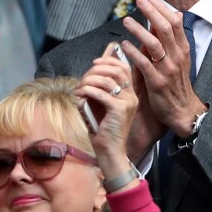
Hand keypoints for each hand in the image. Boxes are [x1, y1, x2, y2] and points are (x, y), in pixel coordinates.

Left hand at [74, 43, 137, 179]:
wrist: (110, 151)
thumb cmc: (103, 131)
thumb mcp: (101, 106)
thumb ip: (99, 90)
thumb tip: (89, 75)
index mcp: (130, 94)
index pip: (124, 67)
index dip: (109, 60)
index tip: (94, 62)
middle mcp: (132, 96)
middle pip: (116, 70)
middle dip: (96, 69)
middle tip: (83, 78)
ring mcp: (127, 102)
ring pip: (107, 80)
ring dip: (89, 80)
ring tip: (79, 88)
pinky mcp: (119, 110)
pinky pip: (101, 93)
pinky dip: (87, 91)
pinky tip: (80, 95)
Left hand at [121, 0, 207, 140]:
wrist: (182, 110)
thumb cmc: (177, 84)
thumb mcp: (179, 60)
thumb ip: (172, 40)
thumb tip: (169, 17)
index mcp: (183, 50)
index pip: (175, 23)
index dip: (163, 9)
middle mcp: (177, 57)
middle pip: (166, 28)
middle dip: (152, 13)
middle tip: (139, 1)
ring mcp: (167, 70)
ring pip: (154, 44)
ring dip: (139, 31)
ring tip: (126, 20)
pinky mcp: (157, 82)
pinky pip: (144, 64)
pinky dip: (133, 53)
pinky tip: (124, 45)